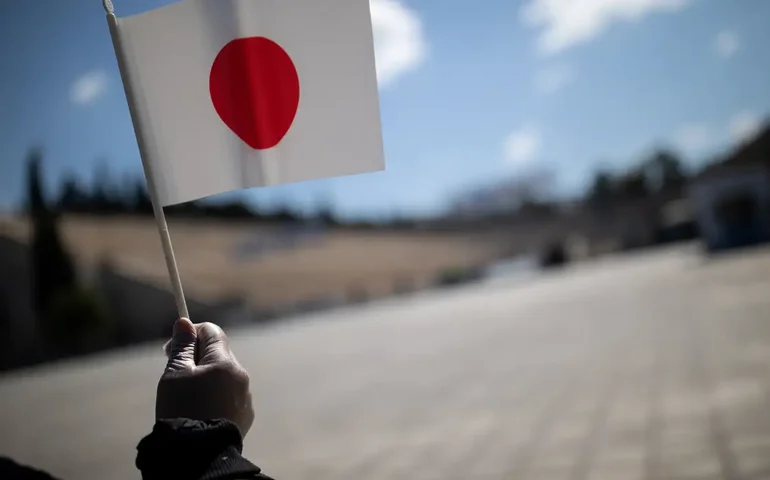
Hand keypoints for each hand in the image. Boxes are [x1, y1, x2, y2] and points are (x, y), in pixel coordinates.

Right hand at [156, 319, 254, 436]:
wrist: (199, 454)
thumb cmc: (183, 410)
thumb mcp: (175, 374)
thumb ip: (182, 346)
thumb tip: (184, 323)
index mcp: (225, 362)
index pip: (212, 332)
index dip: (191, 334)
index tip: (172, 347)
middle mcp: (241, 376)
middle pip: (218, 354)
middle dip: (196, 358)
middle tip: (175, 373)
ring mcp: (245, 397)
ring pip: (223, 376)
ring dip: (206, 379)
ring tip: (186, 398)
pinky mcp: (245, 415)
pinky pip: (228, 396)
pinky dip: (214, 397)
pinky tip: (199, 411)